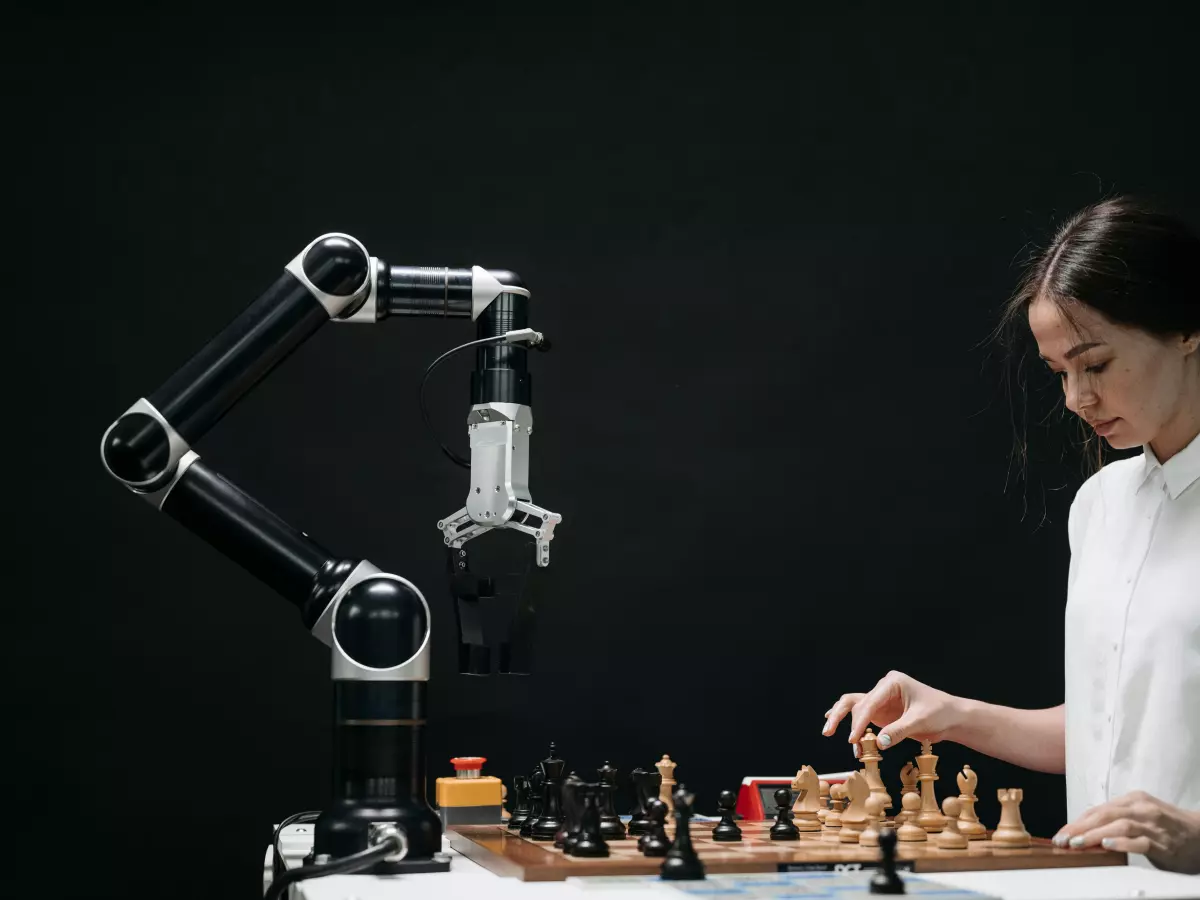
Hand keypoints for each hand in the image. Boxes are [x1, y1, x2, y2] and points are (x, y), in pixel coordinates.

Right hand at [822, 671, 961, 752]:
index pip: (869, 702)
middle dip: (841, 717)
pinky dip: (850, 723)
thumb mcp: (920, 722)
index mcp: (892, 683)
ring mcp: (881, 701)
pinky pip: (862, 717)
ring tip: (831, 734)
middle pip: (856, 702)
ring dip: (845, 723)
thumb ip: (898, 732)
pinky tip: (832, 723)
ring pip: (855, 708)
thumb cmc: (940, 714)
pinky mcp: (882, 712)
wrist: (952, 718)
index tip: (853, 738)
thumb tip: (878, 743)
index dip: (858, 722)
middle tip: (828, 732)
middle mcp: (883, 689)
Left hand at [1054, 791, 1199, 874]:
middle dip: (1080, 828)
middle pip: (1104, 814)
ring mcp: (1153, 825)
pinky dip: (1122, 843)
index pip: (1098, 809)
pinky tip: (1108, 846)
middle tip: (1063, 839)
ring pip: (1119, 826)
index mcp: (1133, 799)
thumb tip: (1085, 828)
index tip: (1062, 833)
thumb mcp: (1140, 815)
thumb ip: (1116, 818)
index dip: (1077, 821)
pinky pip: (1140, 841)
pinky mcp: (1163, 843)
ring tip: (1078, 843)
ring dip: (1095, 835)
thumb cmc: (1167, 826)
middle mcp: (1142, 808)